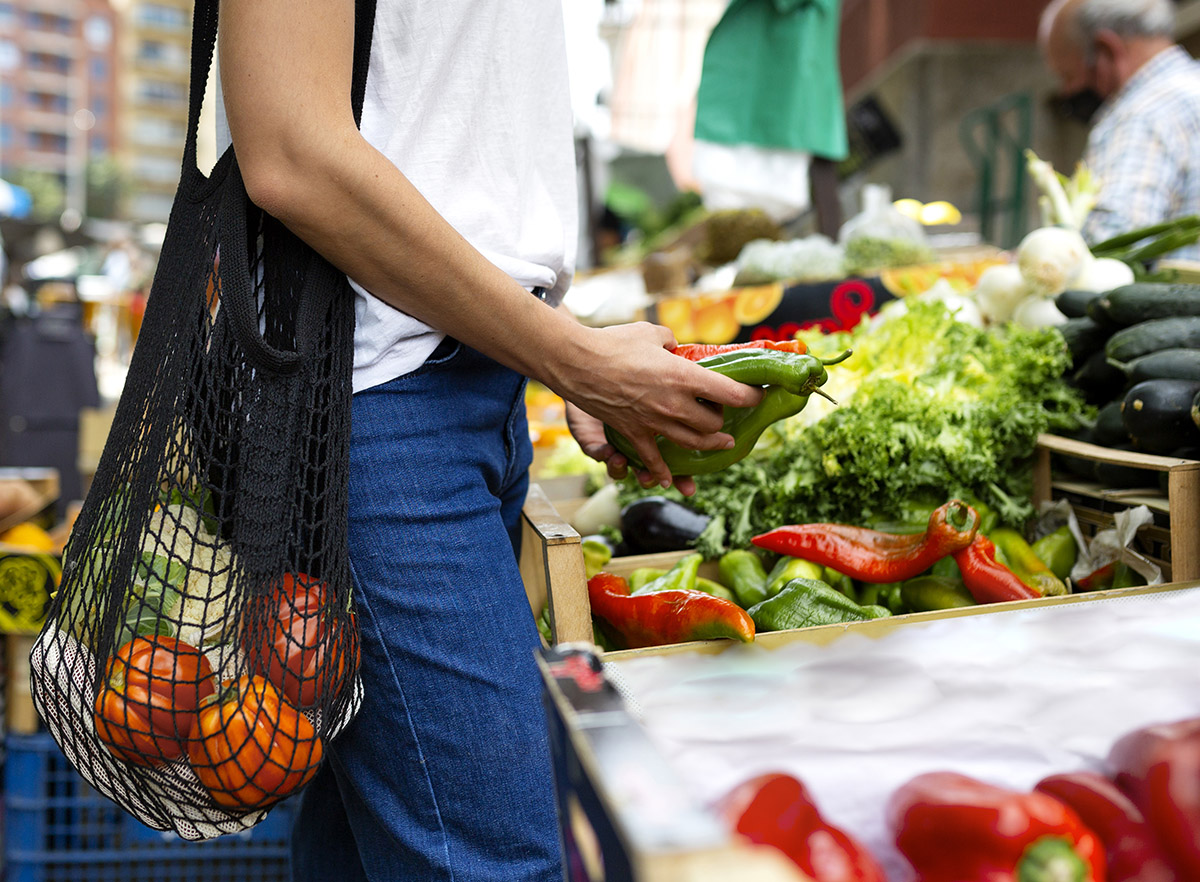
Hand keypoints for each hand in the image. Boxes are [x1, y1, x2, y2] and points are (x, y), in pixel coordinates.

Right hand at [551, 322, 762, 490]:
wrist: (578, 363)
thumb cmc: (615, 343)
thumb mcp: (652, 333)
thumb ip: (670, 342)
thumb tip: (675, 348)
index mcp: (684, 376)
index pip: (732, 394)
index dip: (751, 397)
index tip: (758, 395)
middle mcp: (674, 404)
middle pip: (713, 423)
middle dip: (723, 420)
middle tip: (726, 413)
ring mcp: (654, 422)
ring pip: (692, 443)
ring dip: (710, 444)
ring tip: (721, 443)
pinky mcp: (634, 434)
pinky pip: (652, 460)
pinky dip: (661, 472)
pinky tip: (669, 480)